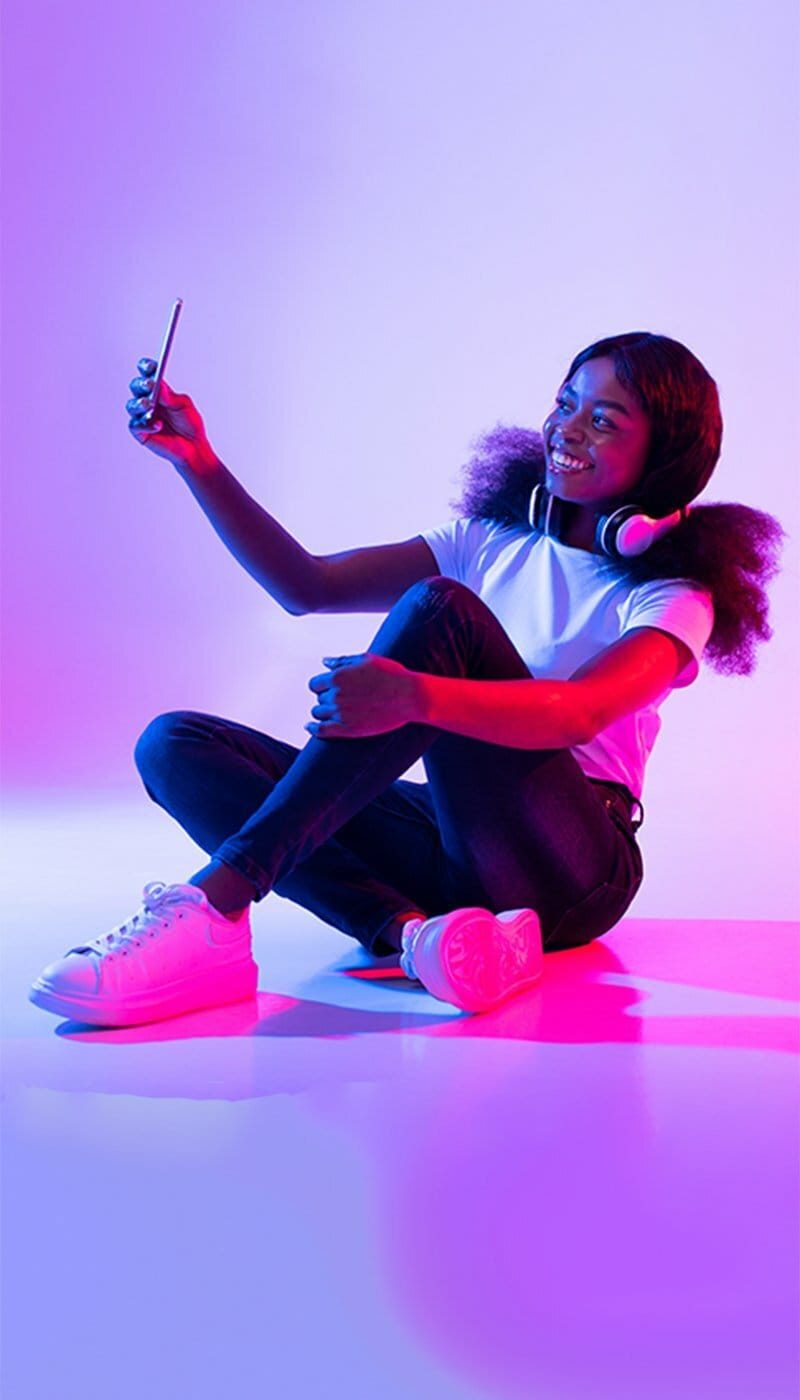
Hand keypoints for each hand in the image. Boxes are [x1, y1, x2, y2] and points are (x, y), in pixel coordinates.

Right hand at [126, 357, 216, 471]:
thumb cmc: (190, 425)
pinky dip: (146, 425)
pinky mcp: (141, 433)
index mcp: (158, 391)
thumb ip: (171, 397)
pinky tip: (158, 426)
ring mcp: (142, 416)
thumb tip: (159, 386)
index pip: (147, 375)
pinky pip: (135, 426)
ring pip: (132, 405)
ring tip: (148, 404)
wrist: (194, 447)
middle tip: (149, 385)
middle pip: (136, 387)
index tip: (151, 366)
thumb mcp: (184, 406)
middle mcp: (148, 401)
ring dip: (139, 403)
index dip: (146, 368)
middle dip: (141, 384)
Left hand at [305, 654, 424, 738]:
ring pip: (318, 713)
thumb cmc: (391, 674)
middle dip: (328, 699)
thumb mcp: (366, 660)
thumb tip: (323, 662)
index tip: (329, 689)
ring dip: (324, 712)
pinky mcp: (348, 729)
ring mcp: (341, 713)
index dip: (322, 686)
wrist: (410, 696)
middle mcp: (336, 695)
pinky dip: (313, 729)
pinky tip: (310, 727)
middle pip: (319, 699)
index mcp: (338, 677)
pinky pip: (321, 731)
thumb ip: (341, 661)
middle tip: (344, 700)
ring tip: (336, 712)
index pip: (315, 684)